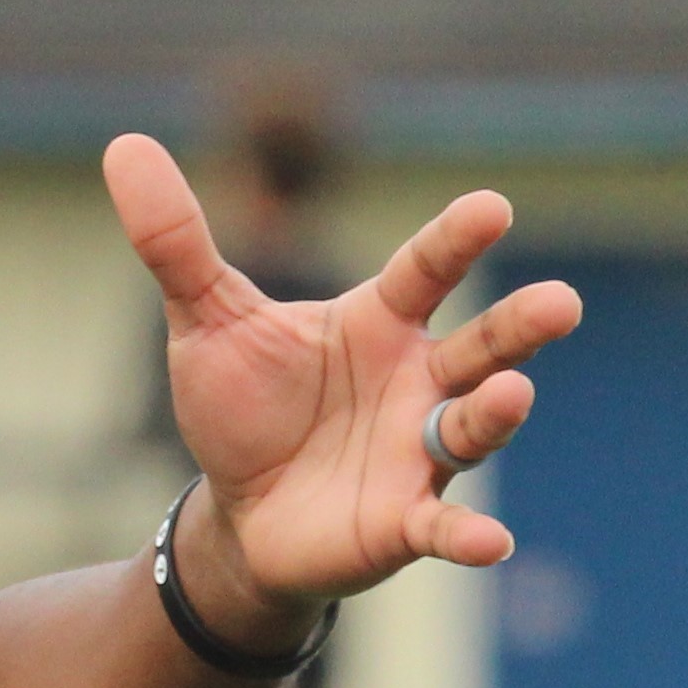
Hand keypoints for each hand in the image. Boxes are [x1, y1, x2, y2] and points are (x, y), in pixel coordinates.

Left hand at [104, 137, 579, 626]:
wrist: (238, 514)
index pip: (425, 271)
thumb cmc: (243, 409)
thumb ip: (176, 241)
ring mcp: (420, 453)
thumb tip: (125, 146)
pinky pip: (445, 524)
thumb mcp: (204, 320)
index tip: (492, 208)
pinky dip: (468, 533)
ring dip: (496, 414)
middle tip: (561, 303)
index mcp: (378, 324)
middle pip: (482, 346)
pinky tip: (491, 541)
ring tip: (513, 394)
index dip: (456, 241)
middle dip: (520, 327)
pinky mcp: (405, 521)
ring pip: (474, 426)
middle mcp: (417, 382)